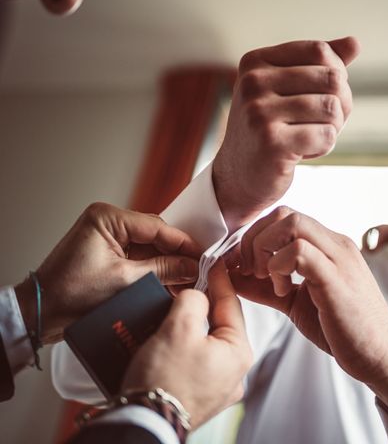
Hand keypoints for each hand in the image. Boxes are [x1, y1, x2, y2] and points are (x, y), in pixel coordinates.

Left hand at [15, 202, 201, 343]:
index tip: (203, 256)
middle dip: (176, 255)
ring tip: (185, 280)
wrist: (41, 313)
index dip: (183, 243)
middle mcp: (108, 221)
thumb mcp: (125, 281)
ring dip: (166, 264)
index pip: (157, 227)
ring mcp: (108, 236)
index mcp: (108, 218)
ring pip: (150, 247)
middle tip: (197, 271)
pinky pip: (140, 256)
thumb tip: (192, 266)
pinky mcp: (109, 251)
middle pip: (156, 235)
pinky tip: (168, 282)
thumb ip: (163, 270)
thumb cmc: (70, 294)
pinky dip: (154, 269)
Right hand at [121, 260, 252, 429]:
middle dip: (199, 307)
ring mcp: (216, 388)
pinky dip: (180, 348)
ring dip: (187, 328)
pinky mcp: (197, 396)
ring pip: (203, 343)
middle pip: (217, 325)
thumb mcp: (179, 327)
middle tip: (185, 289)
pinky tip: (163, 341)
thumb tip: (196, 296)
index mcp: (239, 353)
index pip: (230, 305)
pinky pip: (192, 362)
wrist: (143, 424)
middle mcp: (233, 373)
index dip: (219, 280)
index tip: (213, 263)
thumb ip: (193, 300)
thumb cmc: (164, 381)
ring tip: (169, 314)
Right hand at [213, 37, 360, 232]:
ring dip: (332, 128)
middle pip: (331, 78)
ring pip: (332, 108)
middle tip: (323, 122)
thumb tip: (355, 42)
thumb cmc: (268, 129)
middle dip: (340, 104)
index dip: (336, 74)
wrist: (239, 176)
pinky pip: (326, 136)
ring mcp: (259, 113)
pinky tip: (303, 153)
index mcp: (256, 62)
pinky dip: (324, 147)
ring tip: (311, 137)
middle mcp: (253, 83)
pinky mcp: (271, 143)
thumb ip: (318, 65)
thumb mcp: (287, 90)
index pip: (319, 51)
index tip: (324, 96)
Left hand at [228, 207, 387, 425]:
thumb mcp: (296, 302)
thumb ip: (266, 287)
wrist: (382, 355)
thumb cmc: (344, 329)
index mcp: (328, 246)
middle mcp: (335, 245)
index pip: (285, 217)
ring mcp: (338, 258)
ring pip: (292, 223)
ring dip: (265, 250)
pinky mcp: (336, 279)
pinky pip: (300, 251)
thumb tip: (233, 276)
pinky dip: (279, 267)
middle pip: (284, 213)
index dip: (256, 237)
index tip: (244, 266)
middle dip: (255, 239)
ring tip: (267, 280)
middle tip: (251, 271)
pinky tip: (282, 291)